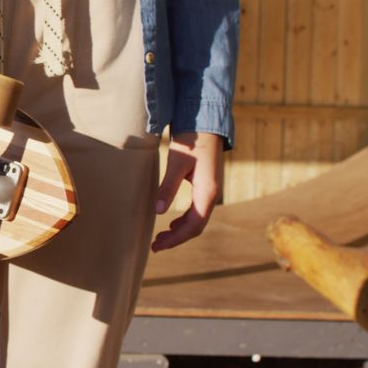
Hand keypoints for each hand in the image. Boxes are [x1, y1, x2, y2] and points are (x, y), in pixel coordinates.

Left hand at [151, 131, 223, 251]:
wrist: (206, 121)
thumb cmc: (191, 139)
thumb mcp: (177, 162)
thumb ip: (168, 187)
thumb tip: (159, 211)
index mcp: (207, 192)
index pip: (194, 225)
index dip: (176, 239)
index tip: (158, 246)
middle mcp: (211, 194)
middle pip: (196, 226)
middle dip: (177, 238)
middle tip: (156, 246)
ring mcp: (210, 190)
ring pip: (197, 219)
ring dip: (180, 231)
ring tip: (161, 237)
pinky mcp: (205, 184)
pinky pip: (197, 209)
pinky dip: (184, 220)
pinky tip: (172, 222)